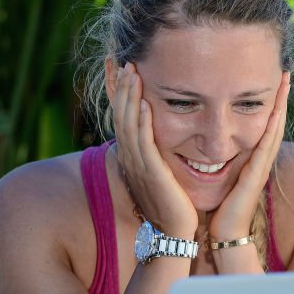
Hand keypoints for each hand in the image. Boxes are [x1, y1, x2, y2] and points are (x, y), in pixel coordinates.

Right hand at [111, 62, 197, 237]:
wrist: (175, 231)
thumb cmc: (173, 203)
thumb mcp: (161, 171)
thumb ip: (158, 152)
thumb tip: (159, 134)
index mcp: (133, 155)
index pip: (122, 116)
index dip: (118, 93)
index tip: (118, 68)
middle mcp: (131, 158)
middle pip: (120, 115)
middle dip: (121, 87)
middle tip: (123, 61)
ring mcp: (139, 165)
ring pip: (129, 125)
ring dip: (129, 97)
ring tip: (131, 73)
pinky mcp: (152, 173)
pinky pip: (144, 143)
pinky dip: (142, 122)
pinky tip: (143, 103)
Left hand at [207, 71, 290, 240]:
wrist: (224, 232)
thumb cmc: (219, 206)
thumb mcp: (220, 174)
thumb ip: (218, 157)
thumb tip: (205, 142)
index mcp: (252, 157)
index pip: (263, 122)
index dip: (268, 100)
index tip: (270, 77)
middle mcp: (260, 159)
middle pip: (274, 120)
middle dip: (279, 96)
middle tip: (284, 70)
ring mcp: (261, 166)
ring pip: (275, 129)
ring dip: (281, 105)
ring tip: (285, 82)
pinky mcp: (256, 175)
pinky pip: (266, 146)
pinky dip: (272, 128)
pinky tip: (275, 111)